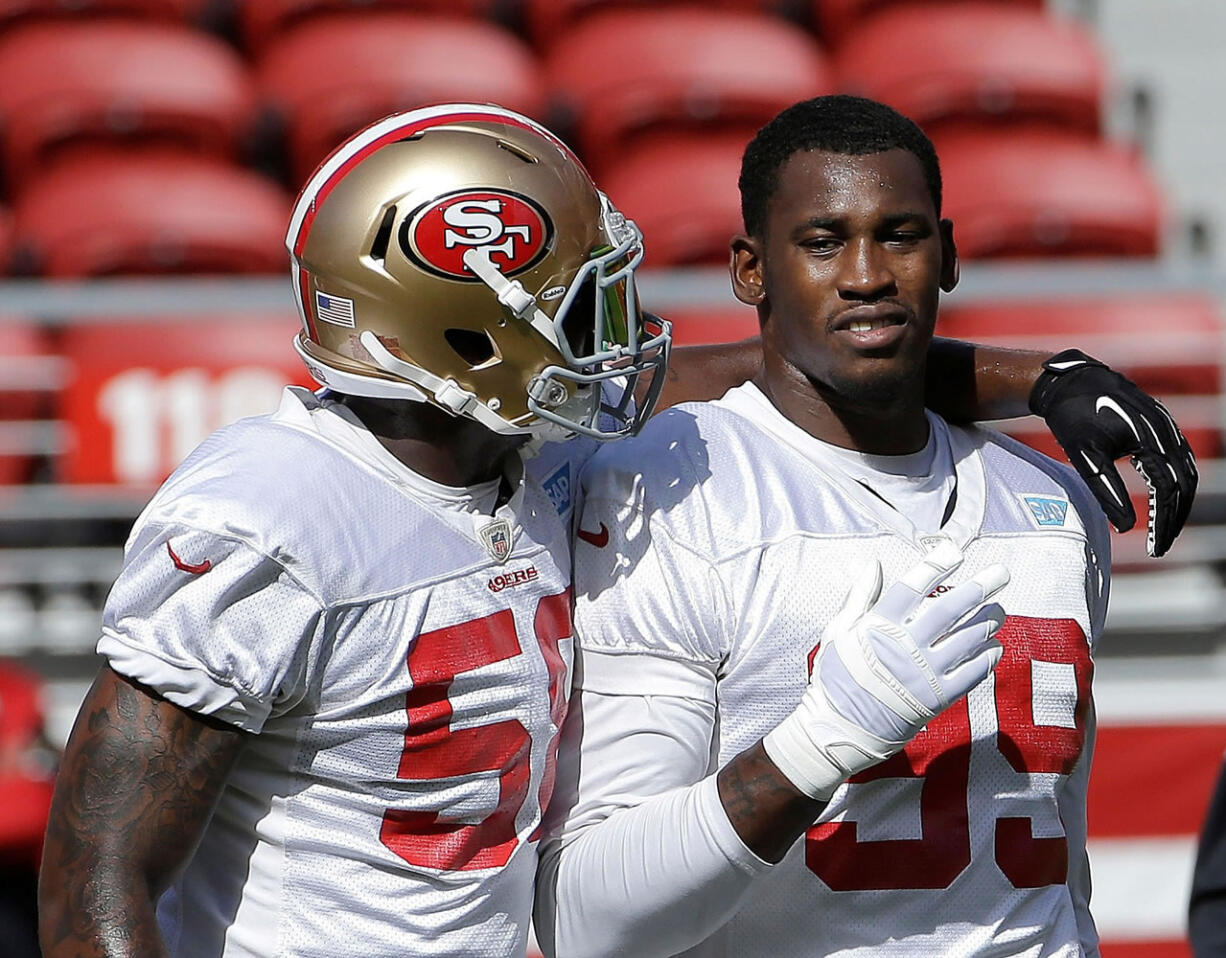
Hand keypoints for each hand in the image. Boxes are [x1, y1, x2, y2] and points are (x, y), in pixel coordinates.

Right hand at [763, 543, 1007, 800]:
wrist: (839, 729)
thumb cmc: (835, 677)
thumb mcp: (839, 631)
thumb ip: (860, 596)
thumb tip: (871, 563)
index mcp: (878, 626)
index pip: (912, 587)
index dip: (936, 566)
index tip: (956, 552)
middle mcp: (905, 646)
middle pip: (949, 609)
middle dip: (979, 588)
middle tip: (1002, 573)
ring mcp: (923, 673)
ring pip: (965, 639)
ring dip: (987, 621)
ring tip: (1000, 609)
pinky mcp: (936, 699)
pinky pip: (970, 674)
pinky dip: (986, 659)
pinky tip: (995, 647)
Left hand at [1029, 349, 1197, 556]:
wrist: (1071, 381)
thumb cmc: (1074, 418)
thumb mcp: (1085, 456)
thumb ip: (1106, 490)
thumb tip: (1126, 528)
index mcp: (1149, 439)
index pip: (1167, 490)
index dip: (1163, 522)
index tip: (1155, 549)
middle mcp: (1165, 432)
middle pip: (1184, 483)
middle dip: (1174, 518)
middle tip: (1161, 546)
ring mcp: (1167, 427)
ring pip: (1186, 471)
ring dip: (1178, 503)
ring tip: (1164, 531)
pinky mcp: (1162, 426)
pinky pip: (1180, 459)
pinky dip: (1177, 484)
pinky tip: (1165, 502)